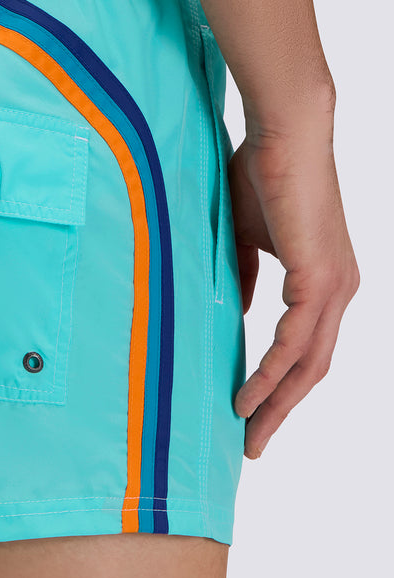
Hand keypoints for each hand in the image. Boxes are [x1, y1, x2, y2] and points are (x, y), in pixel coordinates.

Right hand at [227, 110, 358, 458]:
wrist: (285, 134)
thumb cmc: (264, 173)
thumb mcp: (248, 237)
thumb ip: (246, 276)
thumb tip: (237, 310)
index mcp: (325, 280)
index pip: (307, 347)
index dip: (283, 384)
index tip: (252, 410)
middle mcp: (339, 290)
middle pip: (314, 368)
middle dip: (282, 409)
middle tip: (253, 443)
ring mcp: (334, 286)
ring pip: (309, 363)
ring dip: (276, 401)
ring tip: (247, 430)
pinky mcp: (319, 279)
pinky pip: (294, 341)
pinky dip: (272, 372)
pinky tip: (250, 394)